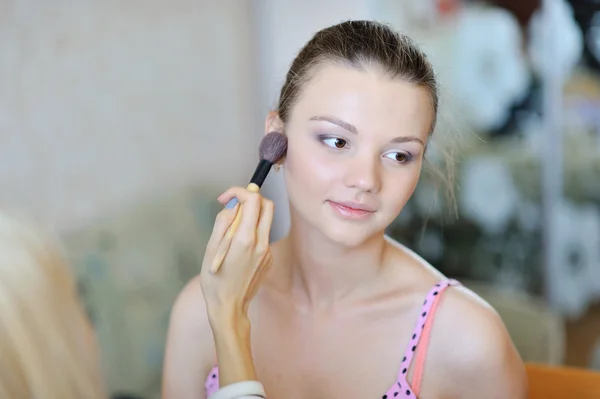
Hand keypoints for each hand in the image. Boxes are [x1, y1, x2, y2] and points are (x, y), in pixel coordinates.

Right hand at [200, 186, 274, 325]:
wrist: (230, 307)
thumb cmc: (215, 280)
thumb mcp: (211, 248)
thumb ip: (223, 222)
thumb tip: (233, 204)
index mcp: (246, 239)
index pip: (253, 200)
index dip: (239, 192)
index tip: (225, 199)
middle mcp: (262, 243)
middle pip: (267, 206)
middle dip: (250, 199)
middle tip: (233, 207)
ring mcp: (268, 251)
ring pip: (265, 222)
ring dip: (250, 218)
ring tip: (231, 233)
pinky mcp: (270, 259)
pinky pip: (263, 237)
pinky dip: (252, 233)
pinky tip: (238, 250)